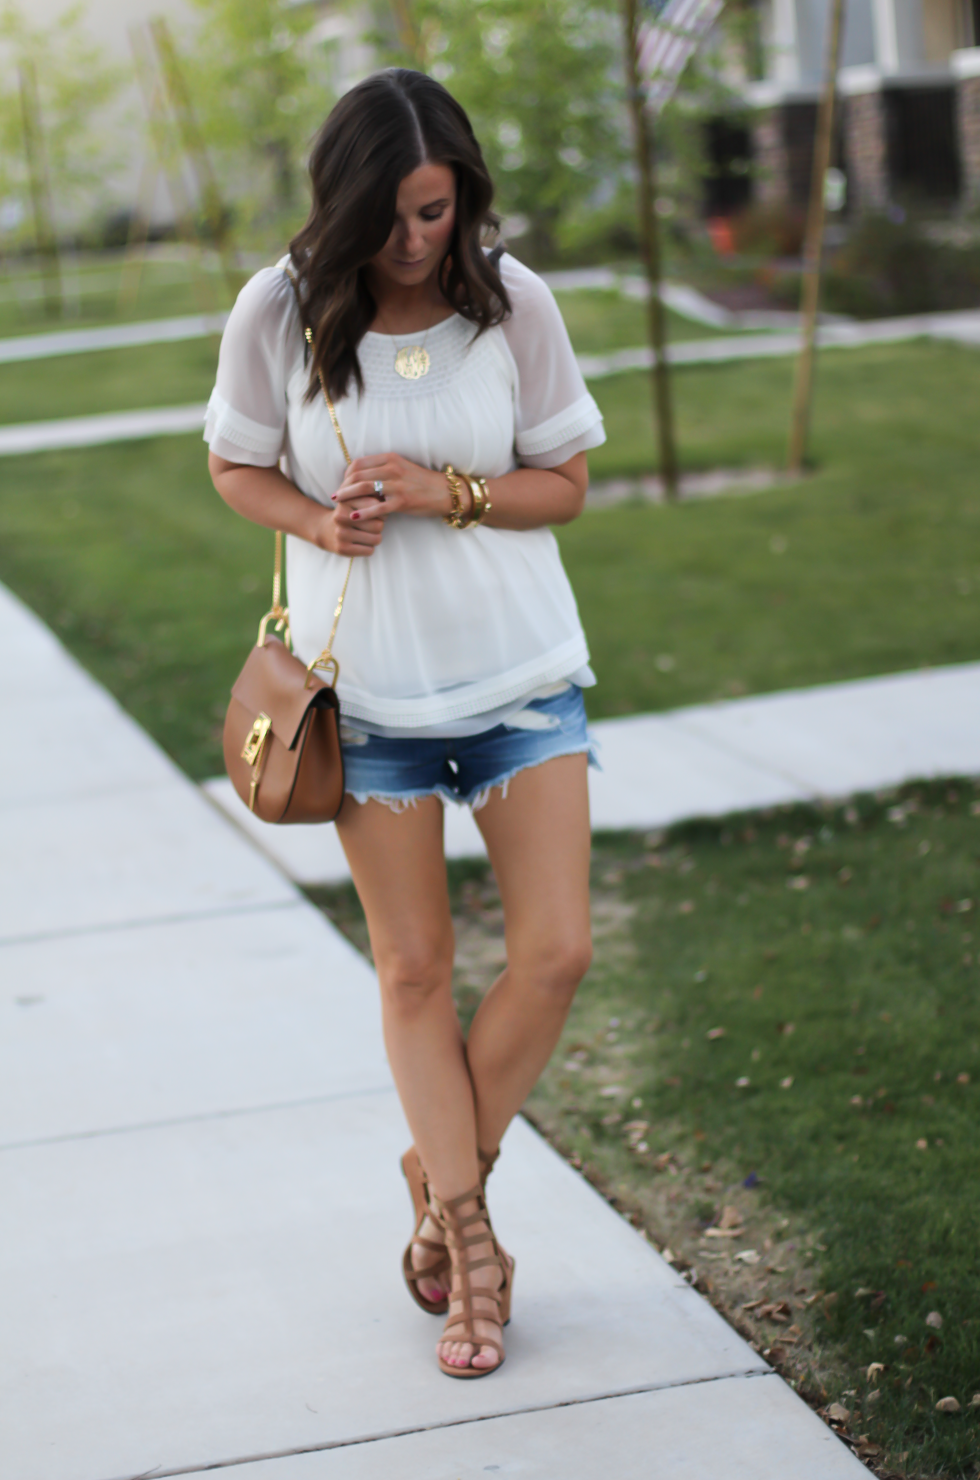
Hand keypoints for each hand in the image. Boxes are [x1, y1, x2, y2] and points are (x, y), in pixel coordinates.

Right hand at [314, 494, 383, 557]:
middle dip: (379, 526)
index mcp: (345, 502)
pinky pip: (369, 551)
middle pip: (379, 525)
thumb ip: (368, 490)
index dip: (381, 511)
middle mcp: (341, 517)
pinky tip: (361, 544)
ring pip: (376, 539)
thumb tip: (385, 496)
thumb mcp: (354, 498)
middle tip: (372, 526)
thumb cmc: (348, 513)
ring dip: (375, 538)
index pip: (376, 506)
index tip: (376, 513)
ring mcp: (341, 534)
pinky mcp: (342, 548)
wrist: (325, 531)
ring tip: (367, 534)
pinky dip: (369, 548)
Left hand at [332, 453, 451, 523]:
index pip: (358, 463)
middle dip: (343, 486)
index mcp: (390, 459)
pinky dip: (362, 512)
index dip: (346, 474)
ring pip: (364, 488)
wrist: (445, 492)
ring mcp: (397, 485)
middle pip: (357, 475)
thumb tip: (363, 476)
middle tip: (335, 496)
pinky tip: (353, 517)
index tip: (342, 483)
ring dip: (347, 496)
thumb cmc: (422, 482)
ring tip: (337, 503)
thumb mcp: (402, 468)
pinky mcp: (402, 502)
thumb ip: (383, 469)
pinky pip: (377, 507)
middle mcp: (392, 469)